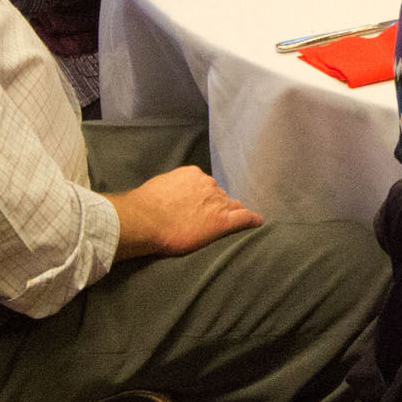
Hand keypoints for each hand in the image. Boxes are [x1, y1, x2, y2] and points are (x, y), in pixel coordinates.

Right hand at [106, 165, 263, 258]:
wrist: (144, 221)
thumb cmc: (144, 206)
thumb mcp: (159, 187)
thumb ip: (172, 188)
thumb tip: (171, 194)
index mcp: (193, 175)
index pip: (208, 187)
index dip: (207, 199)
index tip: (203, 208)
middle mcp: (209, 186)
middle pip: (222, 196)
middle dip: (218, 206)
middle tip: (208, 220)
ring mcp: (218, 202)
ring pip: (232, 207)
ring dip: (230, 214)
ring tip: (230, 225)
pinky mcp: (222, 221)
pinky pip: (245, 218)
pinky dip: (252, 221)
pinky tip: (257, 223)